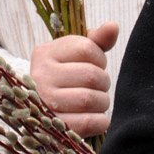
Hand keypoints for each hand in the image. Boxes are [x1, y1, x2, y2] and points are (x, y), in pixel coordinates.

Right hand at [30, 21, 118, 137]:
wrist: (40, 110)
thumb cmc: (64, 77)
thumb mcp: (74, 55)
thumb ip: (95, 40)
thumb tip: (113, 26)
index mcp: (45, 53)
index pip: (86, 48)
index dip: (99, 58)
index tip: (94, 65)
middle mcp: (40, 76)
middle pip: (91, 75)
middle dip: (103, 82)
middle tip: (97, 86)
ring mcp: (45, 102)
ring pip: (90, 99)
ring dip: (102, 102)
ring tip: (95, 101)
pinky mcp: (54, 127)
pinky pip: (88, 122)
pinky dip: (100, 121)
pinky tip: (95, 117)